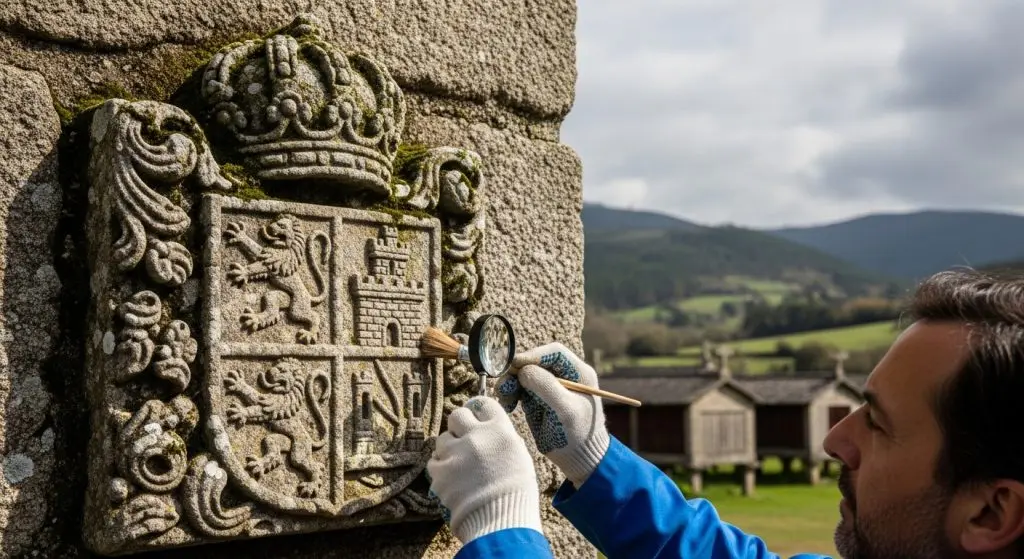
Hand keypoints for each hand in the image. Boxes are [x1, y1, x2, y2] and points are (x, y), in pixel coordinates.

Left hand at [427, 397, 542, 544]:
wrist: (501, 521)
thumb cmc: (517, 493)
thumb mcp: (519, 457)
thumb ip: (502, 439)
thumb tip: (489, 429)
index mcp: (500, 430)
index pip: (484, 404)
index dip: (478, 411)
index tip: (476, 418)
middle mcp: (477, 436)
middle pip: (458, 415)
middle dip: (459, 426)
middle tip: (464, 440)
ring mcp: (456, 453)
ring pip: (443, 439)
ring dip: (449, 450)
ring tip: (459, 466)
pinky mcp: (441, 472)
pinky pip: (434, 462)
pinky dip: (441, 469)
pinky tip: (452, 480)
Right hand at [497, 343, 609, 487]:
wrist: (579, 460)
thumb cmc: (579, 435)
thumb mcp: (566, 410)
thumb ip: (546, 387)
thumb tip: (524, 370)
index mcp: (578, 373)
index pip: (554, 353)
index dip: (534, 355)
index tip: (515, 365)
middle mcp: (564, 376)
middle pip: (535, 362)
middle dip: (517, 372)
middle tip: (504, 385)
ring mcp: (550, 387)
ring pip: (524, 375)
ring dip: (511, 383)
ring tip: (504, 397)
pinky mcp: (538, 400)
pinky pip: (520, 389)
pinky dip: (511, 394)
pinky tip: (509, 405)